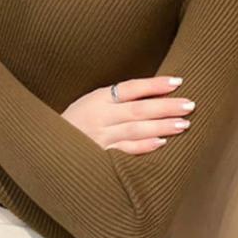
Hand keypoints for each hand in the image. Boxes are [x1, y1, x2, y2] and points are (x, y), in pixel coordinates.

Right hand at [61, 76, 195, 153]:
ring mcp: (100, 137)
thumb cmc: (76, 121)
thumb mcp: (91, 102)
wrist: (47, 145)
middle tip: (190, 105)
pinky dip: (143, 146)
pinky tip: (161, 143)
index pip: (130, 88)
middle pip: (138, 109)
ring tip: (183, 124)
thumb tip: (154, 93)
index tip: (177, 82)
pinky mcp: (100, 155)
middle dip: (166, 107)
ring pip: (135, 129)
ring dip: (161, 126)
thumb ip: (116, 98)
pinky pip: (125, 151)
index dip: (154, 85)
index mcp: (98, 98)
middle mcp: (100, 116)